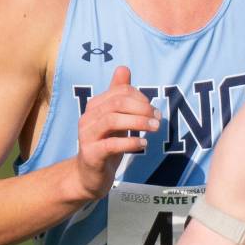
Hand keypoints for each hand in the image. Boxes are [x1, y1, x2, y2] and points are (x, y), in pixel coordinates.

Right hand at [74, 66, 159, 199]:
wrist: (89, 176)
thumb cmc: (105, 144)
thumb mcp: (116, 118)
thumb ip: (119, 95)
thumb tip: (123, 68)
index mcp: (95, 106)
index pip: (120, 92)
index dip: (140, 98)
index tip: (154, 110)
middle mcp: (88, 118)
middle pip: (116, 103)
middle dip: (141, 109)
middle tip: (158, 119)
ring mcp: (86, 136)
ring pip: (112, 120)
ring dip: (138, 122)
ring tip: (154, 129)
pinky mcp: (91, 154)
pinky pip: (111, 144)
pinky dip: (130, 142)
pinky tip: (143, 144)